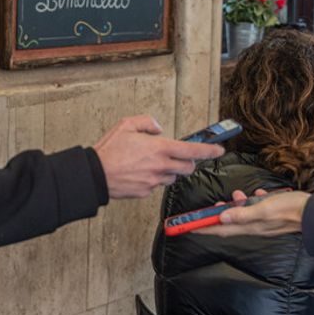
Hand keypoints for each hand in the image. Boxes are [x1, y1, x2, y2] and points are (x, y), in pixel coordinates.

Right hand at [93, 116, 223, 198]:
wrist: (95, 175)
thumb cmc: (109, 150)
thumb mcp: (127, 124)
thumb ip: (147, 122)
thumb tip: (158, 128)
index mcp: (159, 149)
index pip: (192, 151)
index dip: (209, 151)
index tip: (218, 150)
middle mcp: (160, 166)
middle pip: (187, 168)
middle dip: (188, 162)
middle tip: (179, 156)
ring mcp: (154, 181)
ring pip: (172, 177)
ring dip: (169, 170)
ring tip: (152, 163)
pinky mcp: (146, 192)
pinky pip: (156, 185)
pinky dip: (153, 179)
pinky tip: (140, 172)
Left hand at [206, 189, 309, 237]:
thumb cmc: (291, 209)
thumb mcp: (264, 209)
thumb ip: (243, 214)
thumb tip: (222, 217)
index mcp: (250, 226)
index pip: (221, 229)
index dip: (204, 228)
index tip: (189, 227)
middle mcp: (255, 226)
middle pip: (229, 224)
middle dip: (215, 217)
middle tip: (207, 210)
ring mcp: (264, 221)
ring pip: (243, 216)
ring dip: (235, 207)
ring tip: (235, 196)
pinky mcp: (272, 216)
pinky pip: (257, 209)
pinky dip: (253, 203)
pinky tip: (257, 194)